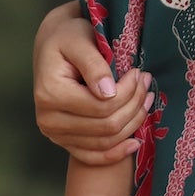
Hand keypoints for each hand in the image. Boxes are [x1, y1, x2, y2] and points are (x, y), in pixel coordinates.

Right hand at [34, 1, 148, 162]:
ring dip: (132, 123)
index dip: (129, 93)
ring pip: (106, 142)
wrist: (54, 46)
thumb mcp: (79, 40)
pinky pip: (93, 157)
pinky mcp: (64, 142)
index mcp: (50, 94)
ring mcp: (55, 134)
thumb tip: (108, 92)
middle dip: (134, 105)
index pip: (103, 106)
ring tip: (146, 99)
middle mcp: (48, 120)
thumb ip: (93, 64)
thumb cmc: (69, 38)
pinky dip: (116, 153)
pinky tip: (135, 143)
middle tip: (146, 83)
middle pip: (107, 126)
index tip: (139, 72)